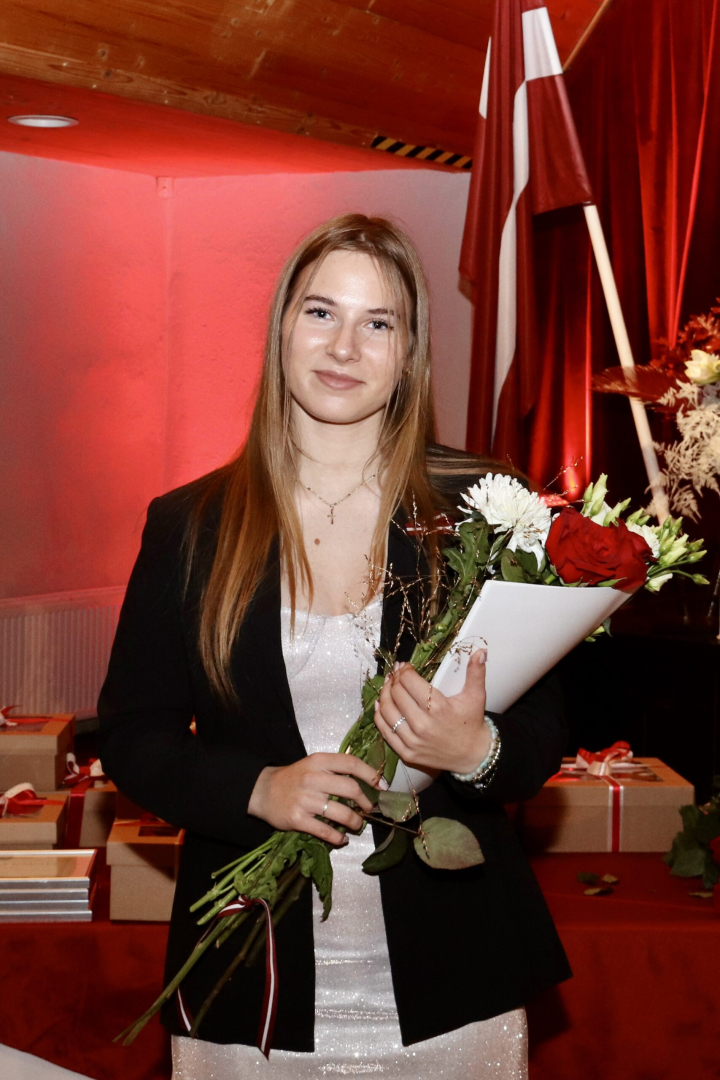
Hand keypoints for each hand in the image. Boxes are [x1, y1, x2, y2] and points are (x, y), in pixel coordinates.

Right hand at [247, 753, 387, 845]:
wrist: (263, 791)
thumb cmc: (294, 778)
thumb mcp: (313, 765)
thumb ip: (335, 770)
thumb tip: (367, 783)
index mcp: (319, 761)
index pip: (351, 764)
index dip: (371, 775)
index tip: (382, 786)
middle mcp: (313, 778)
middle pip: (351, 789)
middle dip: (365, 802)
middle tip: (368, 809)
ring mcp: (305, 800)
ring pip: (341, 813)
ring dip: (355, 822)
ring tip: (357, 825)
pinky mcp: (298, 819)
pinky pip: (325, 831)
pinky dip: (337, 838)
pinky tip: (341, 839)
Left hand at [374, 649, 490, 774]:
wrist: (473, 756)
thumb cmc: (472, 722)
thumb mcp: (476, 696)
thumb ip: (476, 672)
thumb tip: (481, 651)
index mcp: (437, 707)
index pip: (409, 681)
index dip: (404, 670)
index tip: (404, 666)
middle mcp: (422, 724)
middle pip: (396, 694)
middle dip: (394, 680)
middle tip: (396, 674)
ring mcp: (413, 741)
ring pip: (387, 711)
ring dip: (384, 695)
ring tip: (388, 686)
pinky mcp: (407, 753)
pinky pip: (385, 731)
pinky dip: (380, 716)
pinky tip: (381, 704)